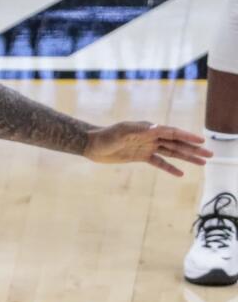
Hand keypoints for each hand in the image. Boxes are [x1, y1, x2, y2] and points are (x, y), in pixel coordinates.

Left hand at [85, 122, 211, 176]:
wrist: (91, 145)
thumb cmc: (105, 136)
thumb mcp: (121, 132)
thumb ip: (139, 130)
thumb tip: (157, 128)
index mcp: (148, 129)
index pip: (172, 133)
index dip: (187, 136)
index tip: (201, 141)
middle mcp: (150, 137)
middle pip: (176, 143)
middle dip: (193, 149)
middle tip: (210, 154)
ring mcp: (146, 146)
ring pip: (171, 152)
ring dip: (187, 157)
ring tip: (203, 163)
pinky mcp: (140, 156)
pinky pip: (159, 162)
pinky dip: (169, 167)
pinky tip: (181, 173)